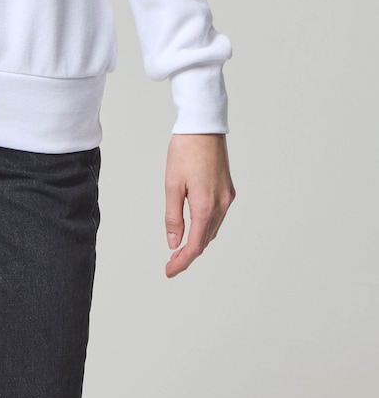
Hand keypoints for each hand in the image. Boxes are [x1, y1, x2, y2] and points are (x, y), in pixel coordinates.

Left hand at [164, 133, 234, 277]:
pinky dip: (206, 227)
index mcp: (205, 206)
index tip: (169, 271)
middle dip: (188, 254)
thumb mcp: (172, 184)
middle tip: (171, 262)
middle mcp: (221, 205)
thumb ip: (173, 217)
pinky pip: (218, 217)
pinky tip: (195, 226)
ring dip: (198, 241)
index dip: (182, 262)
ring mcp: (227, 198)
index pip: (194, 245)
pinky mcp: (228, 190)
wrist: (204, 126)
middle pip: (205, 240)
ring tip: (180, 248)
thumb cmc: (185, 150)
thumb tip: (173, 243)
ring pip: (212, 229)